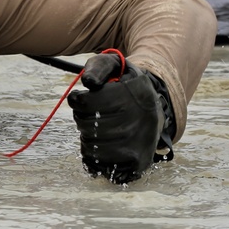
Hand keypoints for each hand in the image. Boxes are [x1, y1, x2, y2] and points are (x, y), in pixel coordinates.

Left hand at [67, 52, 169, 183]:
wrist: (151, 108)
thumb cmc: (124, 85)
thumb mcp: (114, 66)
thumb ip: (98, 67)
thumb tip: (89, 81)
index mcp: (135, 92)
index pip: (88, 102)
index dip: (77, 100)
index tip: (79, 98)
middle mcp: (141, 118)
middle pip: (87, 124)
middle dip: (81, 117)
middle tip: (91, 112)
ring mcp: (141, 142)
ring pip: (91, 145)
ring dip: (86, 135)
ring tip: (97, 126)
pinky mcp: (139, 160)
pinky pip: (100, 163)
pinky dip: (92, 154)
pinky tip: (98, 142)